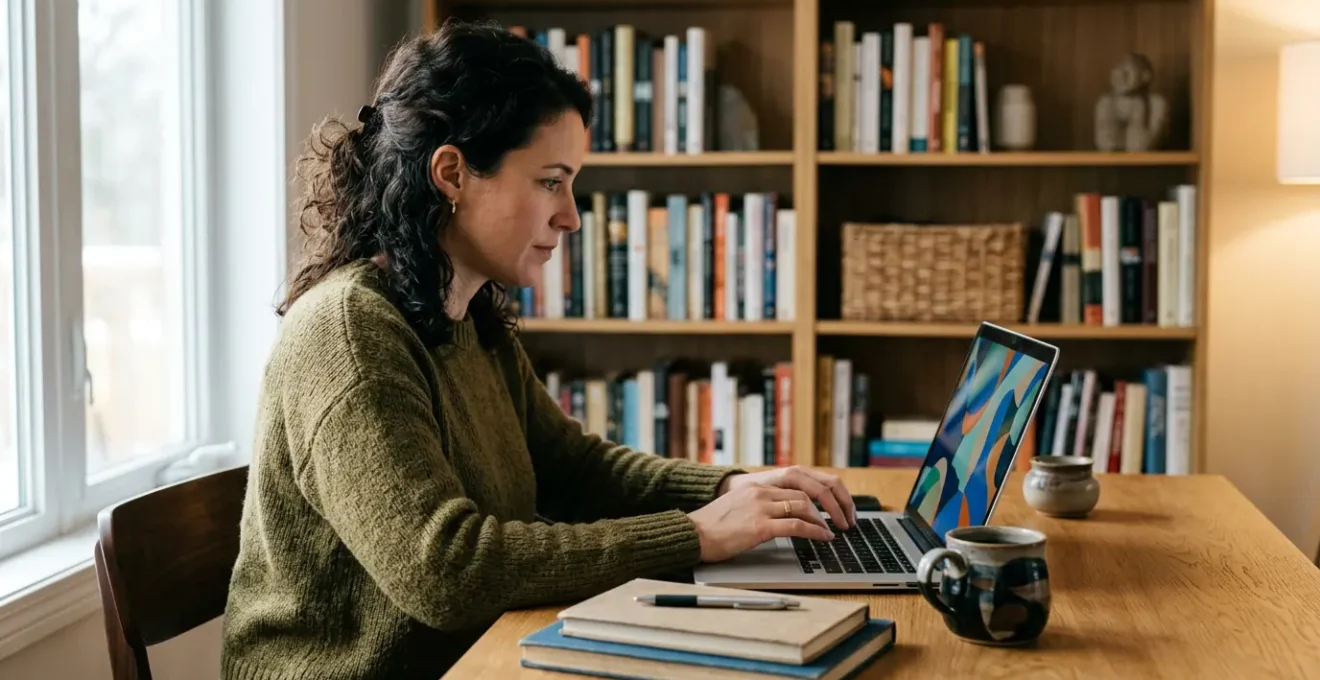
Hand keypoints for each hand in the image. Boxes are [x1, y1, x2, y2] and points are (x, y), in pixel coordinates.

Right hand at [718, 466, 856, 529]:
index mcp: (758, 486)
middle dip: (829, 507)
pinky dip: (815, 532)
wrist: (693, 534)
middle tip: (840, 520)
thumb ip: (760, 505)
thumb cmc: (713, 526)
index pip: (798, 486)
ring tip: (832, 531)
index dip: (820, 496)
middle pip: (806, 494)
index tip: (831, 506)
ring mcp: (761, 508)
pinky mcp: (760, 526)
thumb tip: (784, 515)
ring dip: (824, 520)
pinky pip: (797, 527)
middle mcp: (762, 492)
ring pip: (804, 508)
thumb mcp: (739, 507)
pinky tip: (823, 538)